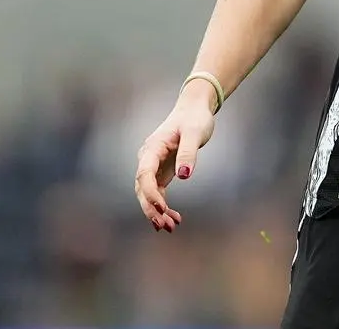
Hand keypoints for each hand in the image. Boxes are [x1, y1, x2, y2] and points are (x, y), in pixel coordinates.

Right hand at [133, 85, 214, 231]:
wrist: (194, 110)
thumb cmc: (194, 118)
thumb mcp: (195, 133)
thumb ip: (188, 152)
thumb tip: (183, 176)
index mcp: (152, 148)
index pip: (144, 175)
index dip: (150, 193)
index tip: (162, 207)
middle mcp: (148, 159)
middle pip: (143, 188)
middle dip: (151, 208)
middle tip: (164, 225)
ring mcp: (153, 166)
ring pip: (148, 194)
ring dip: (157, 211)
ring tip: (171, 227)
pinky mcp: (162, 171)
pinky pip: (158, 193)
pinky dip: (164, 206)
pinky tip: (175, 219)